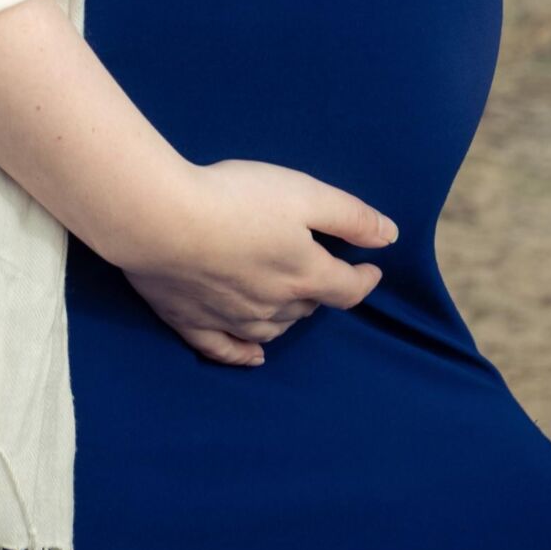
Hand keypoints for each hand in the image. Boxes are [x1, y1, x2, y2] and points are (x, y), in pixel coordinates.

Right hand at [120, 157, 394, 367]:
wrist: (161, 219)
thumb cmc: (235, 199)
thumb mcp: (303, 193)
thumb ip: (349, 215)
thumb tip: (389, 236)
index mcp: (303, 275)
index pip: (347, 287)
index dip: (365, 278)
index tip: (372, 269)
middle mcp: (273, 306)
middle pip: (308, 308)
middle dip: (321, 290)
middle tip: (320, 270)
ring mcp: (231, 319)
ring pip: (273, 329)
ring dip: (289, 318)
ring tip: (293, 303)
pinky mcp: (192, 322)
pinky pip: (226, 350)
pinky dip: (244, 355)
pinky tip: (254, 356)